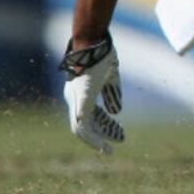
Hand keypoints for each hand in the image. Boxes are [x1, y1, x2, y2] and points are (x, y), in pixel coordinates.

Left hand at [61, 37, 123, 152]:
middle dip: (101, 135)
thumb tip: (117, 111)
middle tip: (117, 143)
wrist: (92, 43)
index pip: (92, 114)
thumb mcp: (110, 77)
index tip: (118, 131)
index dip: (105, 124)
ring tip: (108, 150)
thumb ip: (113, 94)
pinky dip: (92, 137)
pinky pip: (83, 126)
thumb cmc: (101, 55)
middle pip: (86, 124)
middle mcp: (74, 99)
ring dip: (95, 141)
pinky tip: (102, 144)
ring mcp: (75, 100)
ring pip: (81, 129)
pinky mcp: (80, 101)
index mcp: (81, 93)